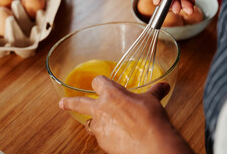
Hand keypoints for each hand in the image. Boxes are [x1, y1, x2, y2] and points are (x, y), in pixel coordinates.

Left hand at [59, 76, 192, 153]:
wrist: (150, 144)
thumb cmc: (150, 118)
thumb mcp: (152, 101)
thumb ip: (155, 92)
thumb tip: (164, 86)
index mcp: (111, 93)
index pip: (99, 82)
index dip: (100, 82)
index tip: (99, 83)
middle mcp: (101, 108)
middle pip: (80, 103)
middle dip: (70, 103)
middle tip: (62, 103)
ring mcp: (100, 127)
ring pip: (90, 122)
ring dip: (95, 122)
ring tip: (101, 124)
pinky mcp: (102, 142)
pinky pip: (101, 136)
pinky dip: (107, 135)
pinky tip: (118, 137)